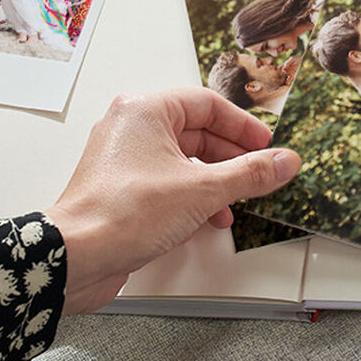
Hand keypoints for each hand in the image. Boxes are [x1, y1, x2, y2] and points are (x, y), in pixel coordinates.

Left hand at [43, 89, 301, 312]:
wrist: (77, 256)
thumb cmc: (123, 214)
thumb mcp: (202, 190)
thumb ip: (249, 174)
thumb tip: (284, 161)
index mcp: (145, 110)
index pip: (207, 104)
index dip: (243, 126)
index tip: (267, 145)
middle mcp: (130, 128)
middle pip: (196, 131)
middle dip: (232, 156)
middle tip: (260, 172)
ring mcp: (123, 159)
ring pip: (182, 159)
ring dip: (215, 180)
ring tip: (239, 200)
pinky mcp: (121, 189)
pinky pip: (167, 182)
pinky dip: (193, 196)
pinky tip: (210, 218)